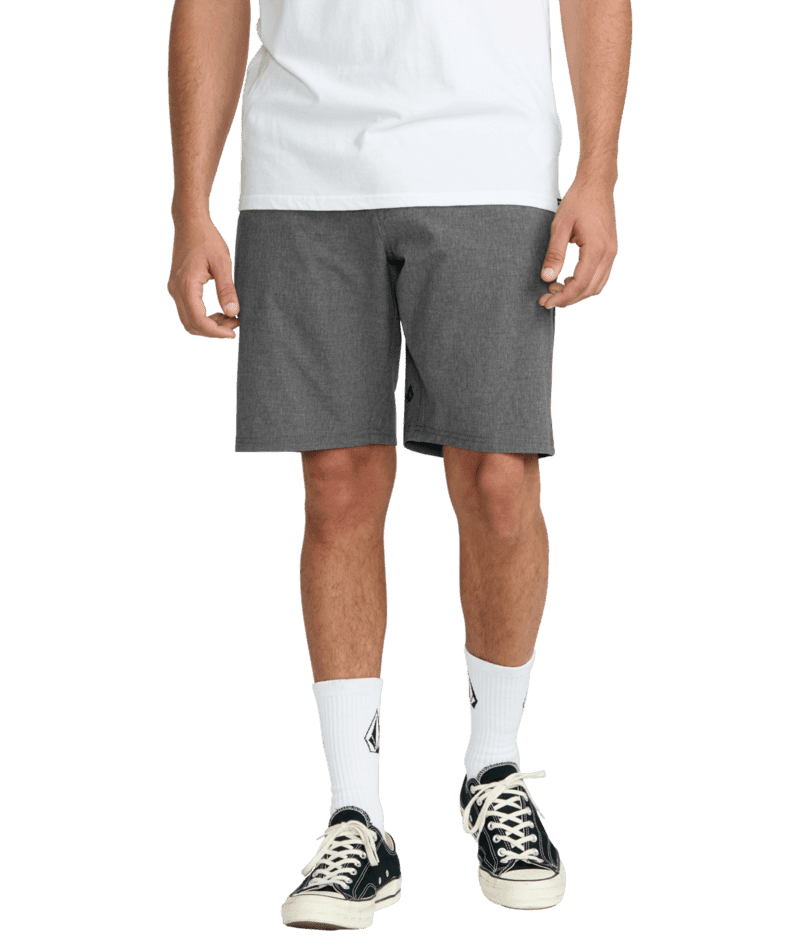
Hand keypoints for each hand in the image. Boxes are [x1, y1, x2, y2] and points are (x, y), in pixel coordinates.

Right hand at [167, 213, 239, 338]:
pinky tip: (220, 311)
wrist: (190, 223)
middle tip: (235, 325)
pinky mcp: (177, 287)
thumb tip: (233, 313)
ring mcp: (174, 289)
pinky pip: (188, 310)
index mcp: (186, 285)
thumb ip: (227, 289)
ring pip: (188, 320)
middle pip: (191, 325)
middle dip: (213, 331)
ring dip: (208, 325)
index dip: (216, 332)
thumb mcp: (222, 263)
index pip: (198, 320)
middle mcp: (176, 290)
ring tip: (230, 318)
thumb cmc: (207, 239)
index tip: (234, 333)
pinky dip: (203, 316)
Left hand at [538, 179, 618, 309]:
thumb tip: (547, 278)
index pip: (580, 284)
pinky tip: (568, 280)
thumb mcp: (560, 226)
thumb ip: (555, 254)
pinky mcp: (610, 251)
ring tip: (555, 289)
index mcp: (597, 249)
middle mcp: (609, 254)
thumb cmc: (578, 201)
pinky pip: (600, 277)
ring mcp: (612, 253)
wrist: (597, 184)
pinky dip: (584, 284)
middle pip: (589, 290)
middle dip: (568, 299)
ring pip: (596, 286)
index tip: (547, 302)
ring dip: (576, 293)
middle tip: (546, 299)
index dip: (563, 297)